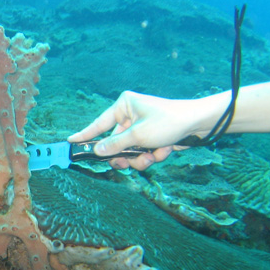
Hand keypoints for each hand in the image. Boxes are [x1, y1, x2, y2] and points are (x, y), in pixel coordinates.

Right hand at [68, 91, 198, 169]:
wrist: (199, 124)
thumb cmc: (168, 121)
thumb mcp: (138, 135)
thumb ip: (115, 144)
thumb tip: (97, 151)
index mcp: (124, 106)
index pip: (99, 123)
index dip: (85, 134)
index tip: (70, 142)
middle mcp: (131, 115)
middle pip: (115, 143)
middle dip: (124, 155)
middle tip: (123, 163)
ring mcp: (142, 128)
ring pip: (129, 151)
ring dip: (140, 158)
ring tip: (152, 157)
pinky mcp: (152, 138)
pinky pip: (143, 152)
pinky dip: (152, 155)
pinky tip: (164, 151)